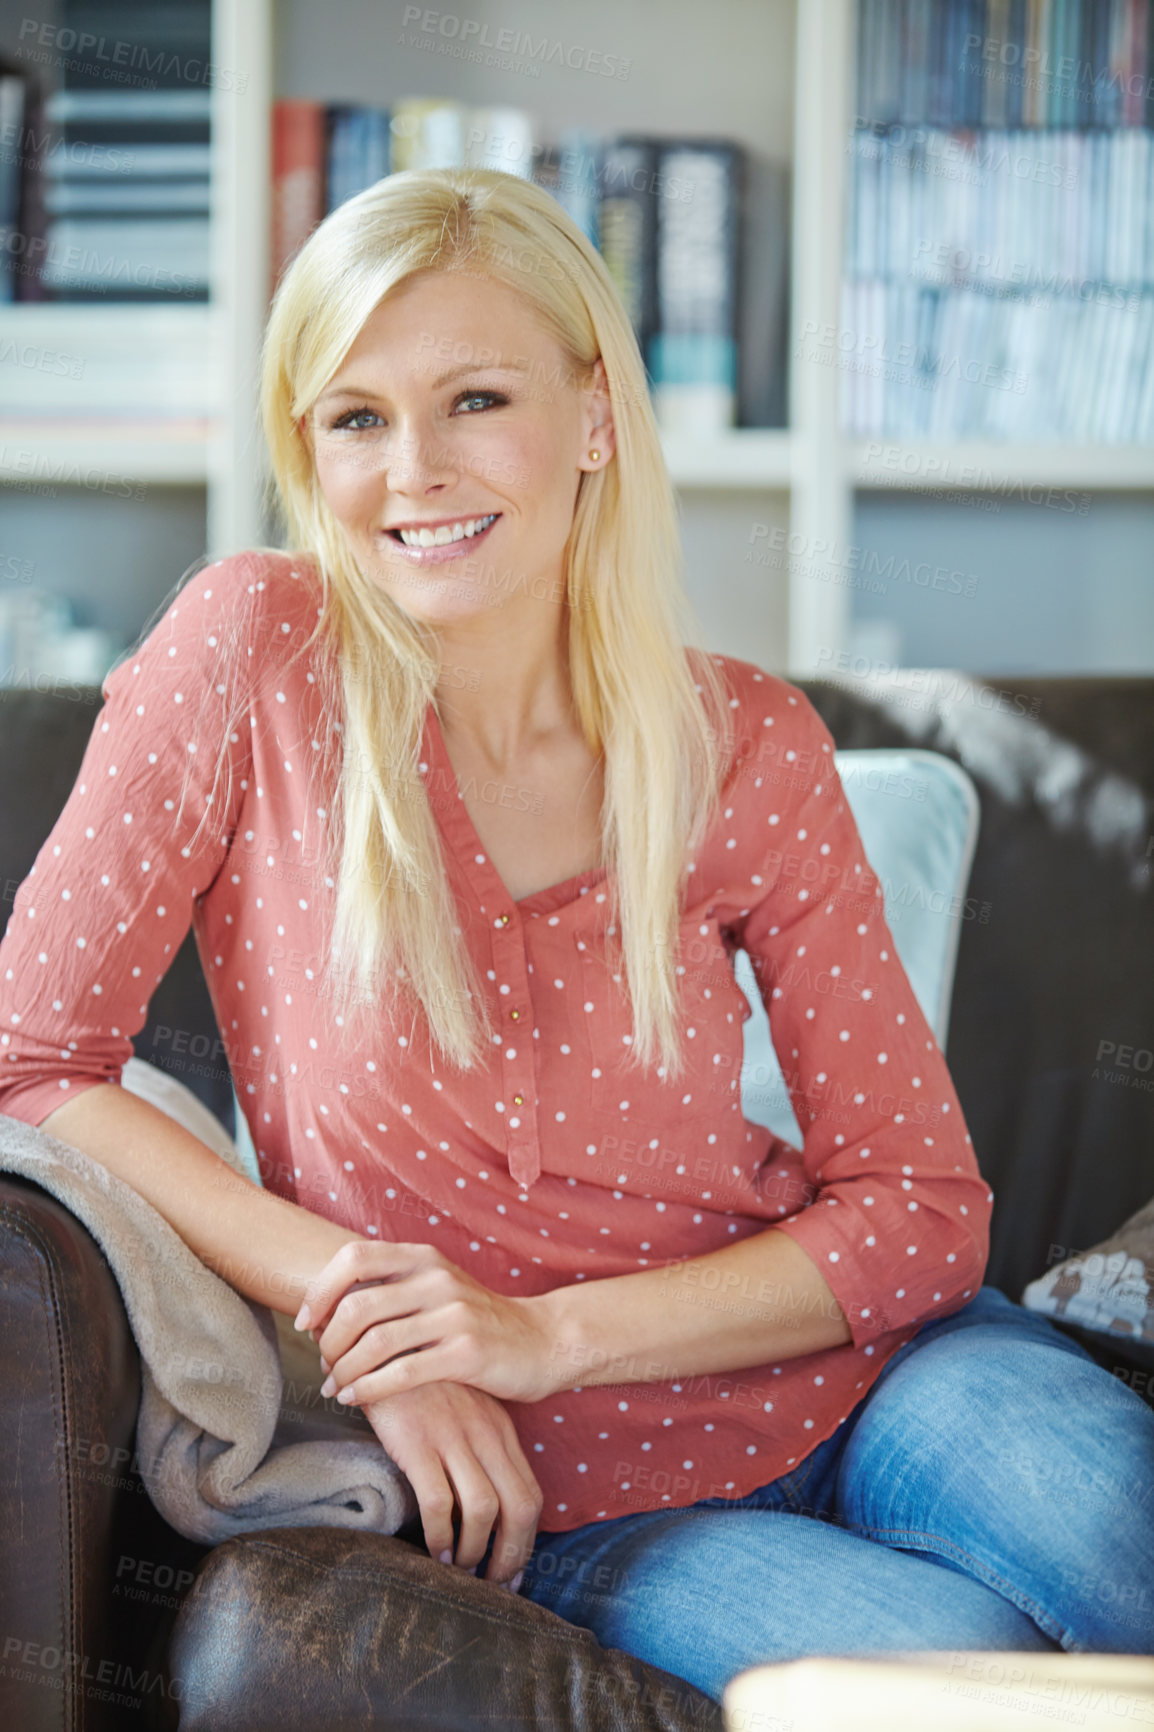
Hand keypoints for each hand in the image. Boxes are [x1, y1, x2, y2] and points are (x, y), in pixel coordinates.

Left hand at [296, 1240, 556, 1407]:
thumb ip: (393, 1288)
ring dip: (343, 1371)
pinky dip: (368, 1389)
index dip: (320, 1290)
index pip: (354, 1258)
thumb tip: (327, 1307)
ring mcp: (454, 1314)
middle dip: (328, 1342)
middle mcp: (437, 1278)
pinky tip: (355, 1399)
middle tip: (324, 1365)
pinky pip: (402, 1373)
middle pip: (357, 1306)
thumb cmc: (478, 1321)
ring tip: (334, 1387)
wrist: (542, 1341)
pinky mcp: (466, 1353)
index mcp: (424, 1258)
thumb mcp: (437, 1289)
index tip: (306, 1323)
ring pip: (375, 1343)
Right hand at [363, 1380, 542, 1586]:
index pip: (530, 1493)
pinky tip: (433, 1552)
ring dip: (474, 1551)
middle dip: (512, 1555)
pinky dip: (439, 1535)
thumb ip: (477, 1444)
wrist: (382, 1340)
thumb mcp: (462, 1408)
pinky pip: (438, 1501)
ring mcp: (453, 1436)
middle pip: (520, 1506)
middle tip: (494, 1586)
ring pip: (484, 1509)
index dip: (527, 1539)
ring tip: (460, 1573)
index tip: (512, 1570)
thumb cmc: (420, 1382)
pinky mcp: (417, 1441)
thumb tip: (484, 1503)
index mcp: (500, 1429)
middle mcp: (485, 1434)